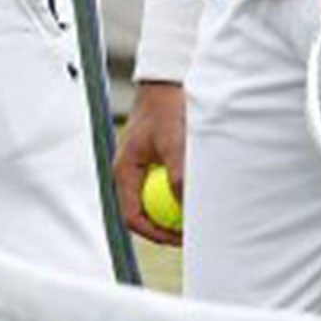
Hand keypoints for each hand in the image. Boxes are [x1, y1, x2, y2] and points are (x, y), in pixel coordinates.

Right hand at [113, 80, 186, 246]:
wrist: (167, 81)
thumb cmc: (168, 109)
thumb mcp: (174, 143)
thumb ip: (178, 175)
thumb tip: (185, 207)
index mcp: (124, 172)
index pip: (132, 217)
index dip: (155, 234)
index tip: (179, 239)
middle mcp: (128, 173)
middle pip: (142, 213)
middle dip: (164, 228)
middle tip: (191, 235)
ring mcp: (139, 167)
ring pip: (152, 201)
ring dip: (171, 211)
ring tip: (197, 217)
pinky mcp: (152, 160)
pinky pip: (161, 187)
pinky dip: (176, 194)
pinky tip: (197, 195)